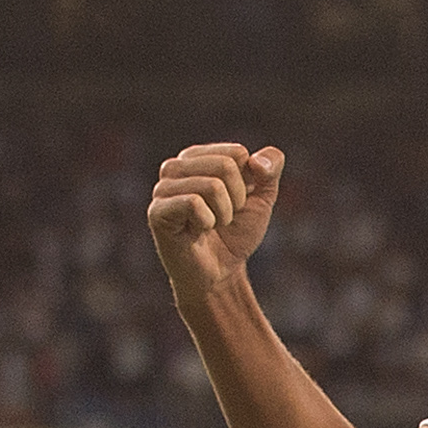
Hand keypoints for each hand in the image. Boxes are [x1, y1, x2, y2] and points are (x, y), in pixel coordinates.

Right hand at [147, 142, 285, 298]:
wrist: (220, 273)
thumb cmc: (236, 234)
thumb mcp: (263, 197)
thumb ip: (270, 168)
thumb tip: (257, 160)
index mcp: (197, 157)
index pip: (238, 153)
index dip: (247, 184)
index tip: (236, 203)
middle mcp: (175, 167)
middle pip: (226, 166)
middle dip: (237, 199)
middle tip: (224, 218)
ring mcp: (162, 189)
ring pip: (212, 185)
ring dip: (223, 214)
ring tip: (210, 226)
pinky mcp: (156, 211)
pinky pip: (194, 203)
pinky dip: (207, 222)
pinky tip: (197, 232)